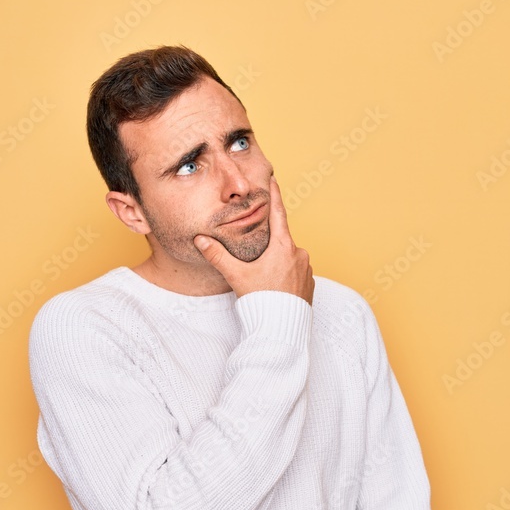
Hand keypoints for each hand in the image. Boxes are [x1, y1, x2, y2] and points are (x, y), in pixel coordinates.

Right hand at [193, 174, 314, 305]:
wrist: (282, 329)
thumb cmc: (262, 301)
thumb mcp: (237, 276)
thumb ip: (218, 256)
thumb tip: (200, 240)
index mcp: (283, 247)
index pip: (278, 213)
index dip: (275, 195)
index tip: (274, 179)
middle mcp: (298, 254)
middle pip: (281, 240)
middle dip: (268, 245)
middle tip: (256, 260)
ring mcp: (306, 270)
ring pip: (289, 257)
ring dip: (277, 262)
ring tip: (264, 279)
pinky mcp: (310, 284)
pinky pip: (296, 272)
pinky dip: (286, 275)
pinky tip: (275, 287)